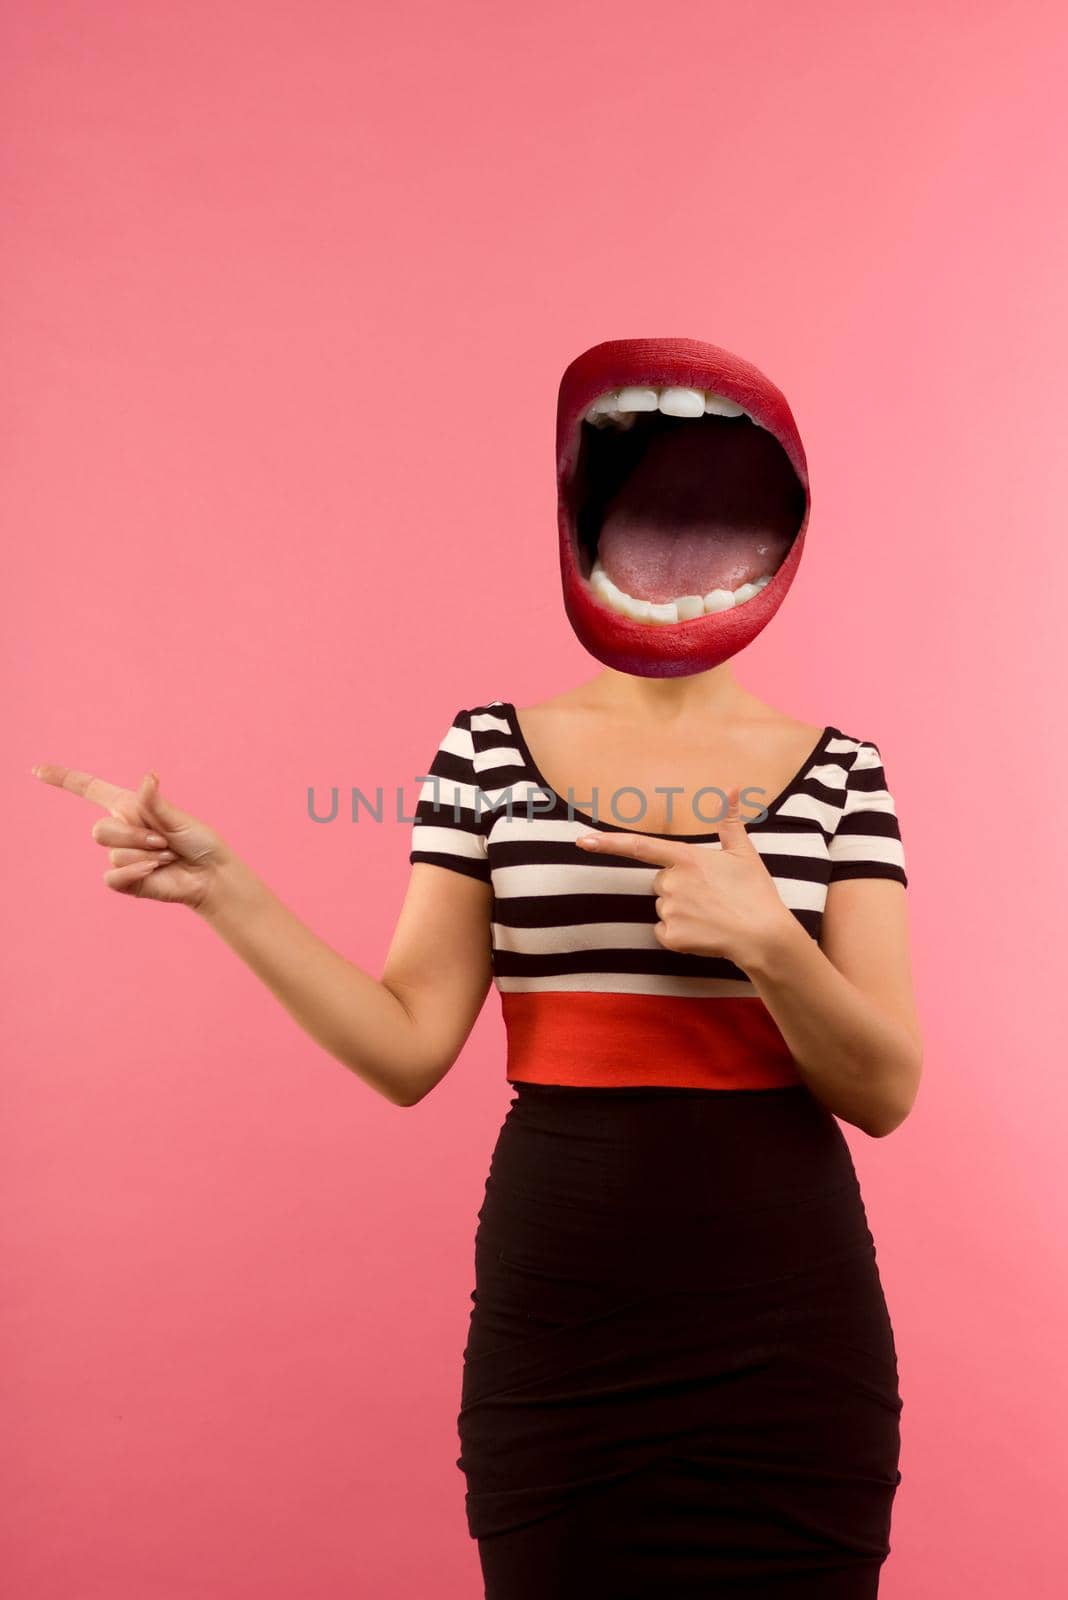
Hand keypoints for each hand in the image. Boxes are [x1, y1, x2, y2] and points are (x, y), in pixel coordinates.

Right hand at [31, 762, 229, 911]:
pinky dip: (136, 871)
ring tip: (167, 856)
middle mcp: (120, 829)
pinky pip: (113, 875)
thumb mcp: (178, 818)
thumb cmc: (197, 840)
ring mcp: (120, 855)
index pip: (88, 789)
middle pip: (99, 831)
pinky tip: (155, 870)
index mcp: (128, 806)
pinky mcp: (123, 881)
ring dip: (144, 854)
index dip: (62, 778)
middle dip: (135, 836)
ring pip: (112, 853)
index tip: (37, 770)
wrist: (208, 873)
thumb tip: (149, 777)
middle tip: (163, 841)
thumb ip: (156, 802)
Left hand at [574, 785, 795, 971]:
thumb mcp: (744, 853)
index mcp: (685, 858)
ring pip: (663, 907)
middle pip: (660, 882)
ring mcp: (669, 910)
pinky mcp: (671, 936)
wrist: (764, 936)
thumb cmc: (755, 892)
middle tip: (710, 895)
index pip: (639, 847)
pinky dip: (680, 935)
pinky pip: (664, 932)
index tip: (581, 841)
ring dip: (681, 911)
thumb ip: (729, 821)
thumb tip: (732, 787)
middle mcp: (671, 882)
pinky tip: (704, 932)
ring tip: (712, 914)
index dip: (607, 843)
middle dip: (678, 887)